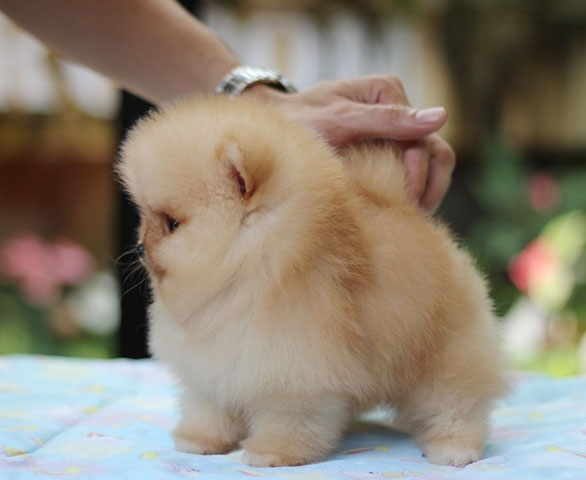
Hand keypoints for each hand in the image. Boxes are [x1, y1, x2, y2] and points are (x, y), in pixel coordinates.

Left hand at [250, 76, 455, 212]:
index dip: (418, 174)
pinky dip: (405, 196)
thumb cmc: (298, 122)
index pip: (425, 139)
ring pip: (428, 169)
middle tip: (409, 218)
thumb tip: (442, 116)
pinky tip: (391, 214)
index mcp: (388, 93)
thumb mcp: (339, 121)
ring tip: (404, 221)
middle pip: (435, 154)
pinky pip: (408, 178)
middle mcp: (395, 110)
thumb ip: (387, 120)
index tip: (402, 201)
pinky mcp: (382, 154)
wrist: (271, 133)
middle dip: (426, 188)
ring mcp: (390, 133)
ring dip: (421, 196)